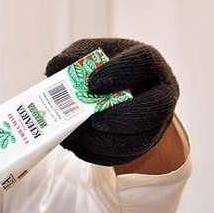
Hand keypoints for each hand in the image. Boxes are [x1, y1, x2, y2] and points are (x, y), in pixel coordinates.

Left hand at [45, 38, 178, 165]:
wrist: (110, 94)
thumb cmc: (99, 70)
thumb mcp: (85, 55)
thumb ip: (71, 58)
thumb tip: (55, 69)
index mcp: (146, 62)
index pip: (144, 62)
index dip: (119, 73)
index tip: (92, 84)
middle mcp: (158, 92)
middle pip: (155, 109)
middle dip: (120, 117)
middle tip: (93, 120)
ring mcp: (154, 123)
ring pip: (137, 141)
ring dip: (102, 141)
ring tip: (74, 134)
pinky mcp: (139, 145)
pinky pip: (120, 157)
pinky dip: (93, 153)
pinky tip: (74, 143)